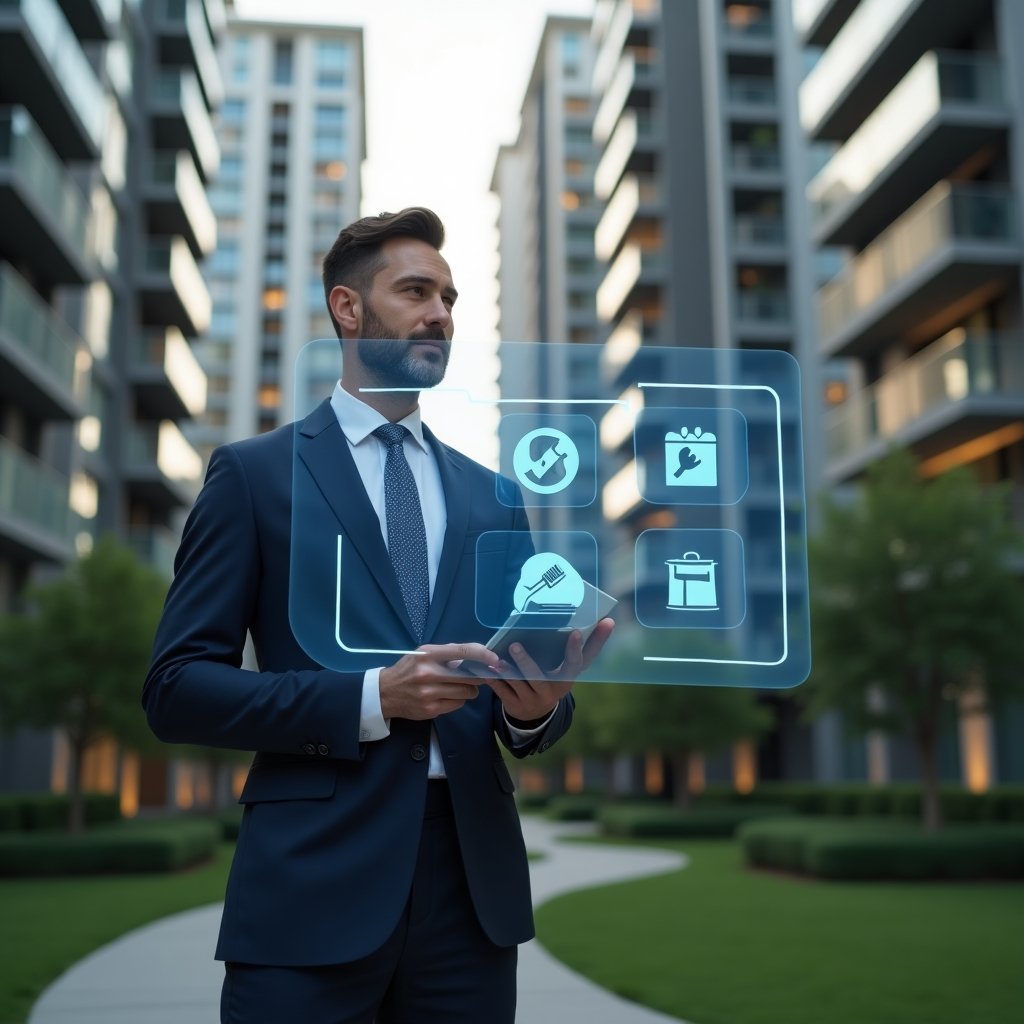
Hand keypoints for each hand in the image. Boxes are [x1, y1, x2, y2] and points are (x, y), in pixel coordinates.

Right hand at [379, 642, 496, 720]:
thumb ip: (448, 653)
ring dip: (469, 690)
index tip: (495, 659)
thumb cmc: (409, 669)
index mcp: (428, 655)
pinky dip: (458, 700)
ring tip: (458, 686)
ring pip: (466, 692)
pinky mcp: (431, 709)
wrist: (385, 693)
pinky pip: (458, 705)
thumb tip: (477, 654)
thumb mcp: (423, 654)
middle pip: (469, 676)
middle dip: (477, 677)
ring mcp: (429, 693)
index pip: (463, 652)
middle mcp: (429, 673)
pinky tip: (447, 696)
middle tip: (477, 676)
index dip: (483, 655)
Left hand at [486, 617, 614, 724]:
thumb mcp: (570, 666)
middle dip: (526, 662)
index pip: (576, 662)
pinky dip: (494, 682)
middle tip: (515, 645)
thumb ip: (586, 646)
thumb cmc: (556, 678)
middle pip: (539, 676)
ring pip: (518, 685)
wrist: (537, 712)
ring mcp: (534, 700)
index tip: (576, 632)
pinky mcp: (516, 705)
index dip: (576, 648)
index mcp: (568, 678)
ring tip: (496, 661)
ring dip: (506, 672)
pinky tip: (486, 671)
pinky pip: (503, 693)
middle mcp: (553, 690)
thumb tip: (607, 620)